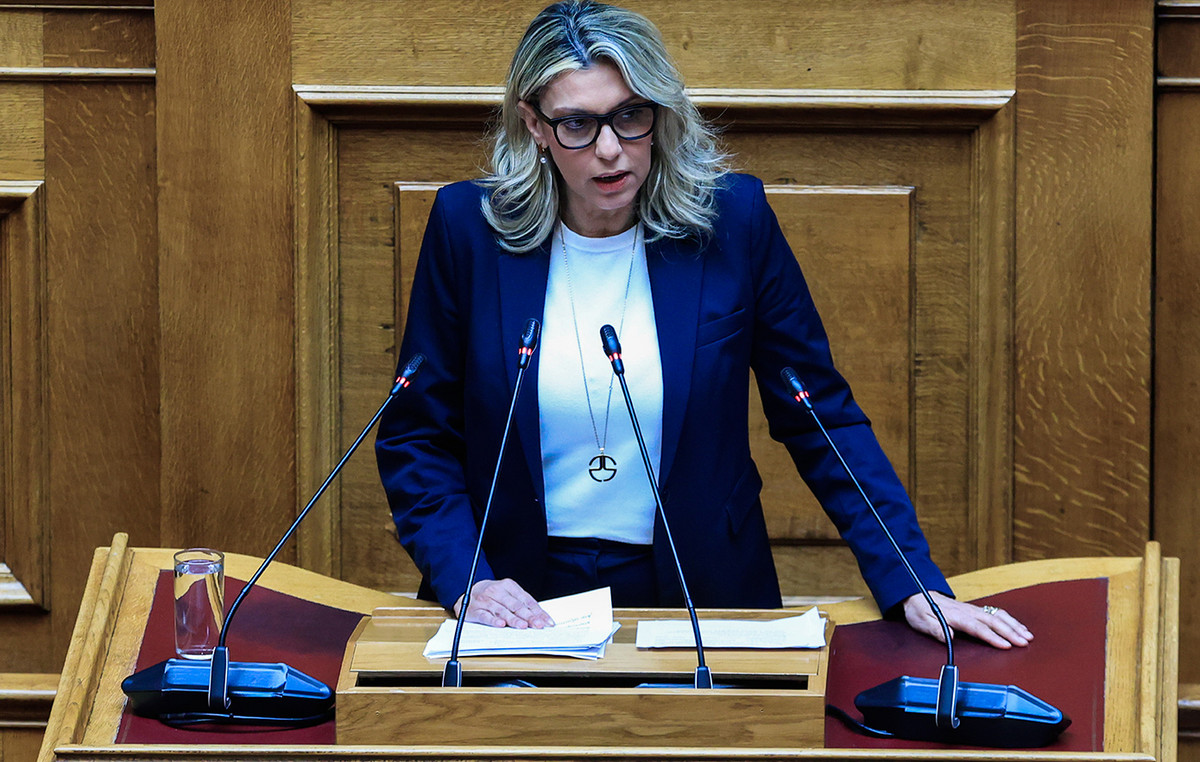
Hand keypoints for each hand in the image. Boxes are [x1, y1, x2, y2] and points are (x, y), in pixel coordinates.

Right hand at [453, 578, 554, 628]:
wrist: (468, 590)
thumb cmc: (493, 594)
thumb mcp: (508, 593)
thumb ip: (521, 603)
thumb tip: (539, 617)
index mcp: (508, 585)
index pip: (526, 600)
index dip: (538, 611)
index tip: (547, 622)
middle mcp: (497, 591)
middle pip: (516, 605)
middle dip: (529, 616)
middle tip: (539, 625)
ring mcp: (486, 600)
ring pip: (502, 611)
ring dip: (513, 619)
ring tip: (523, 626)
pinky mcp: (475, 610)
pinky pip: (485, 615)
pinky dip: (493, 620)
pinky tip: (501, 625)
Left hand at [902, 591, 1031, 648]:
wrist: (918, 594)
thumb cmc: (920, 609)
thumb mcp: (921, 620)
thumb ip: (934, 628)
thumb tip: (948, 635)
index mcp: (955, 616)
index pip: (977, 628)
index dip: (992, 637)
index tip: (1005, 645)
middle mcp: (967, 611)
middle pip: (992, 621)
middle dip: (1010, 632)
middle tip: (1024, 643)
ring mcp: (973, 609)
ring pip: (997, 615)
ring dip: (1014, 625)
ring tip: (1028, 636)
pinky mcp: (975, 609)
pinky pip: (996, 612)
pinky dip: (1010, 619)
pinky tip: (1019, 627)